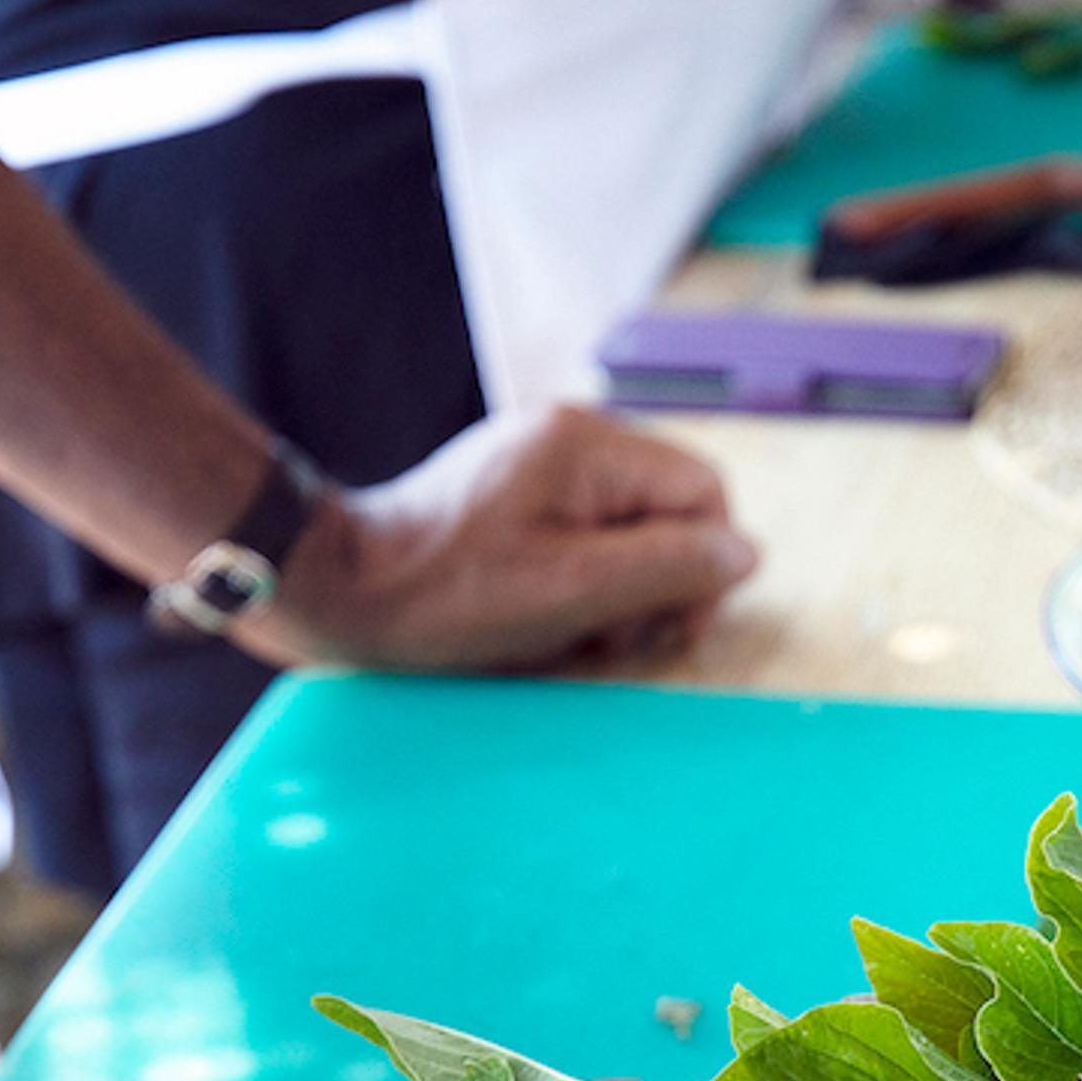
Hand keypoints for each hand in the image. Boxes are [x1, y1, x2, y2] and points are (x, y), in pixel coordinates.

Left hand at [246, 406, 758, 672]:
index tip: (669, 628)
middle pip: (669, 515)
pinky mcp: (512, 498)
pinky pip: (581, 544)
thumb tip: (747, 555)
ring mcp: (538, 467)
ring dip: (613, 598)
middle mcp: (569, 439)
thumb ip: (667, 568)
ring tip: (565, 636)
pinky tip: (538, 622)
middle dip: (654, 586)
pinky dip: (575, 590)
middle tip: (610, 641)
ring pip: (628, 537)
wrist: (334, 588)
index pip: (704, 493)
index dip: (706, 567)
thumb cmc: (443, 595)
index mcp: (587, 447)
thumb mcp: (567, 591)